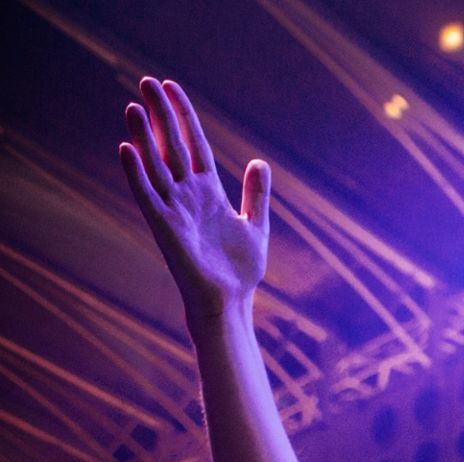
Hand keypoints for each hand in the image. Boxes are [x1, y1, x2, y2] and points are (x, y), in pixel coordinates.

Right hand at [118, 78, 269, 324]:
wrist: (230, 301)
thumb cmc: (239, 269)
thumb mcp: (255, 225)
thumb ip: (256, 195)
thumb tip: (259, 162)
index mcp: (208, 192)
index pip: (193, 144)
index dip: (184, 116)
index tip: (171, 88)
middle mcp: (187, 195)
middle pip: (171, 146)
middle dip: (161, 115)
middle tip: (146, 81)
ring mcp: (173, 209)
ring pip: (154, 164)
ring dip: (143, 136)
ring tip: (133, 107)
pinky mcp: (164, 226)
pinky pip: (146, 194)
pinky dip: (136, 173)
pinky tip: (126, 148)